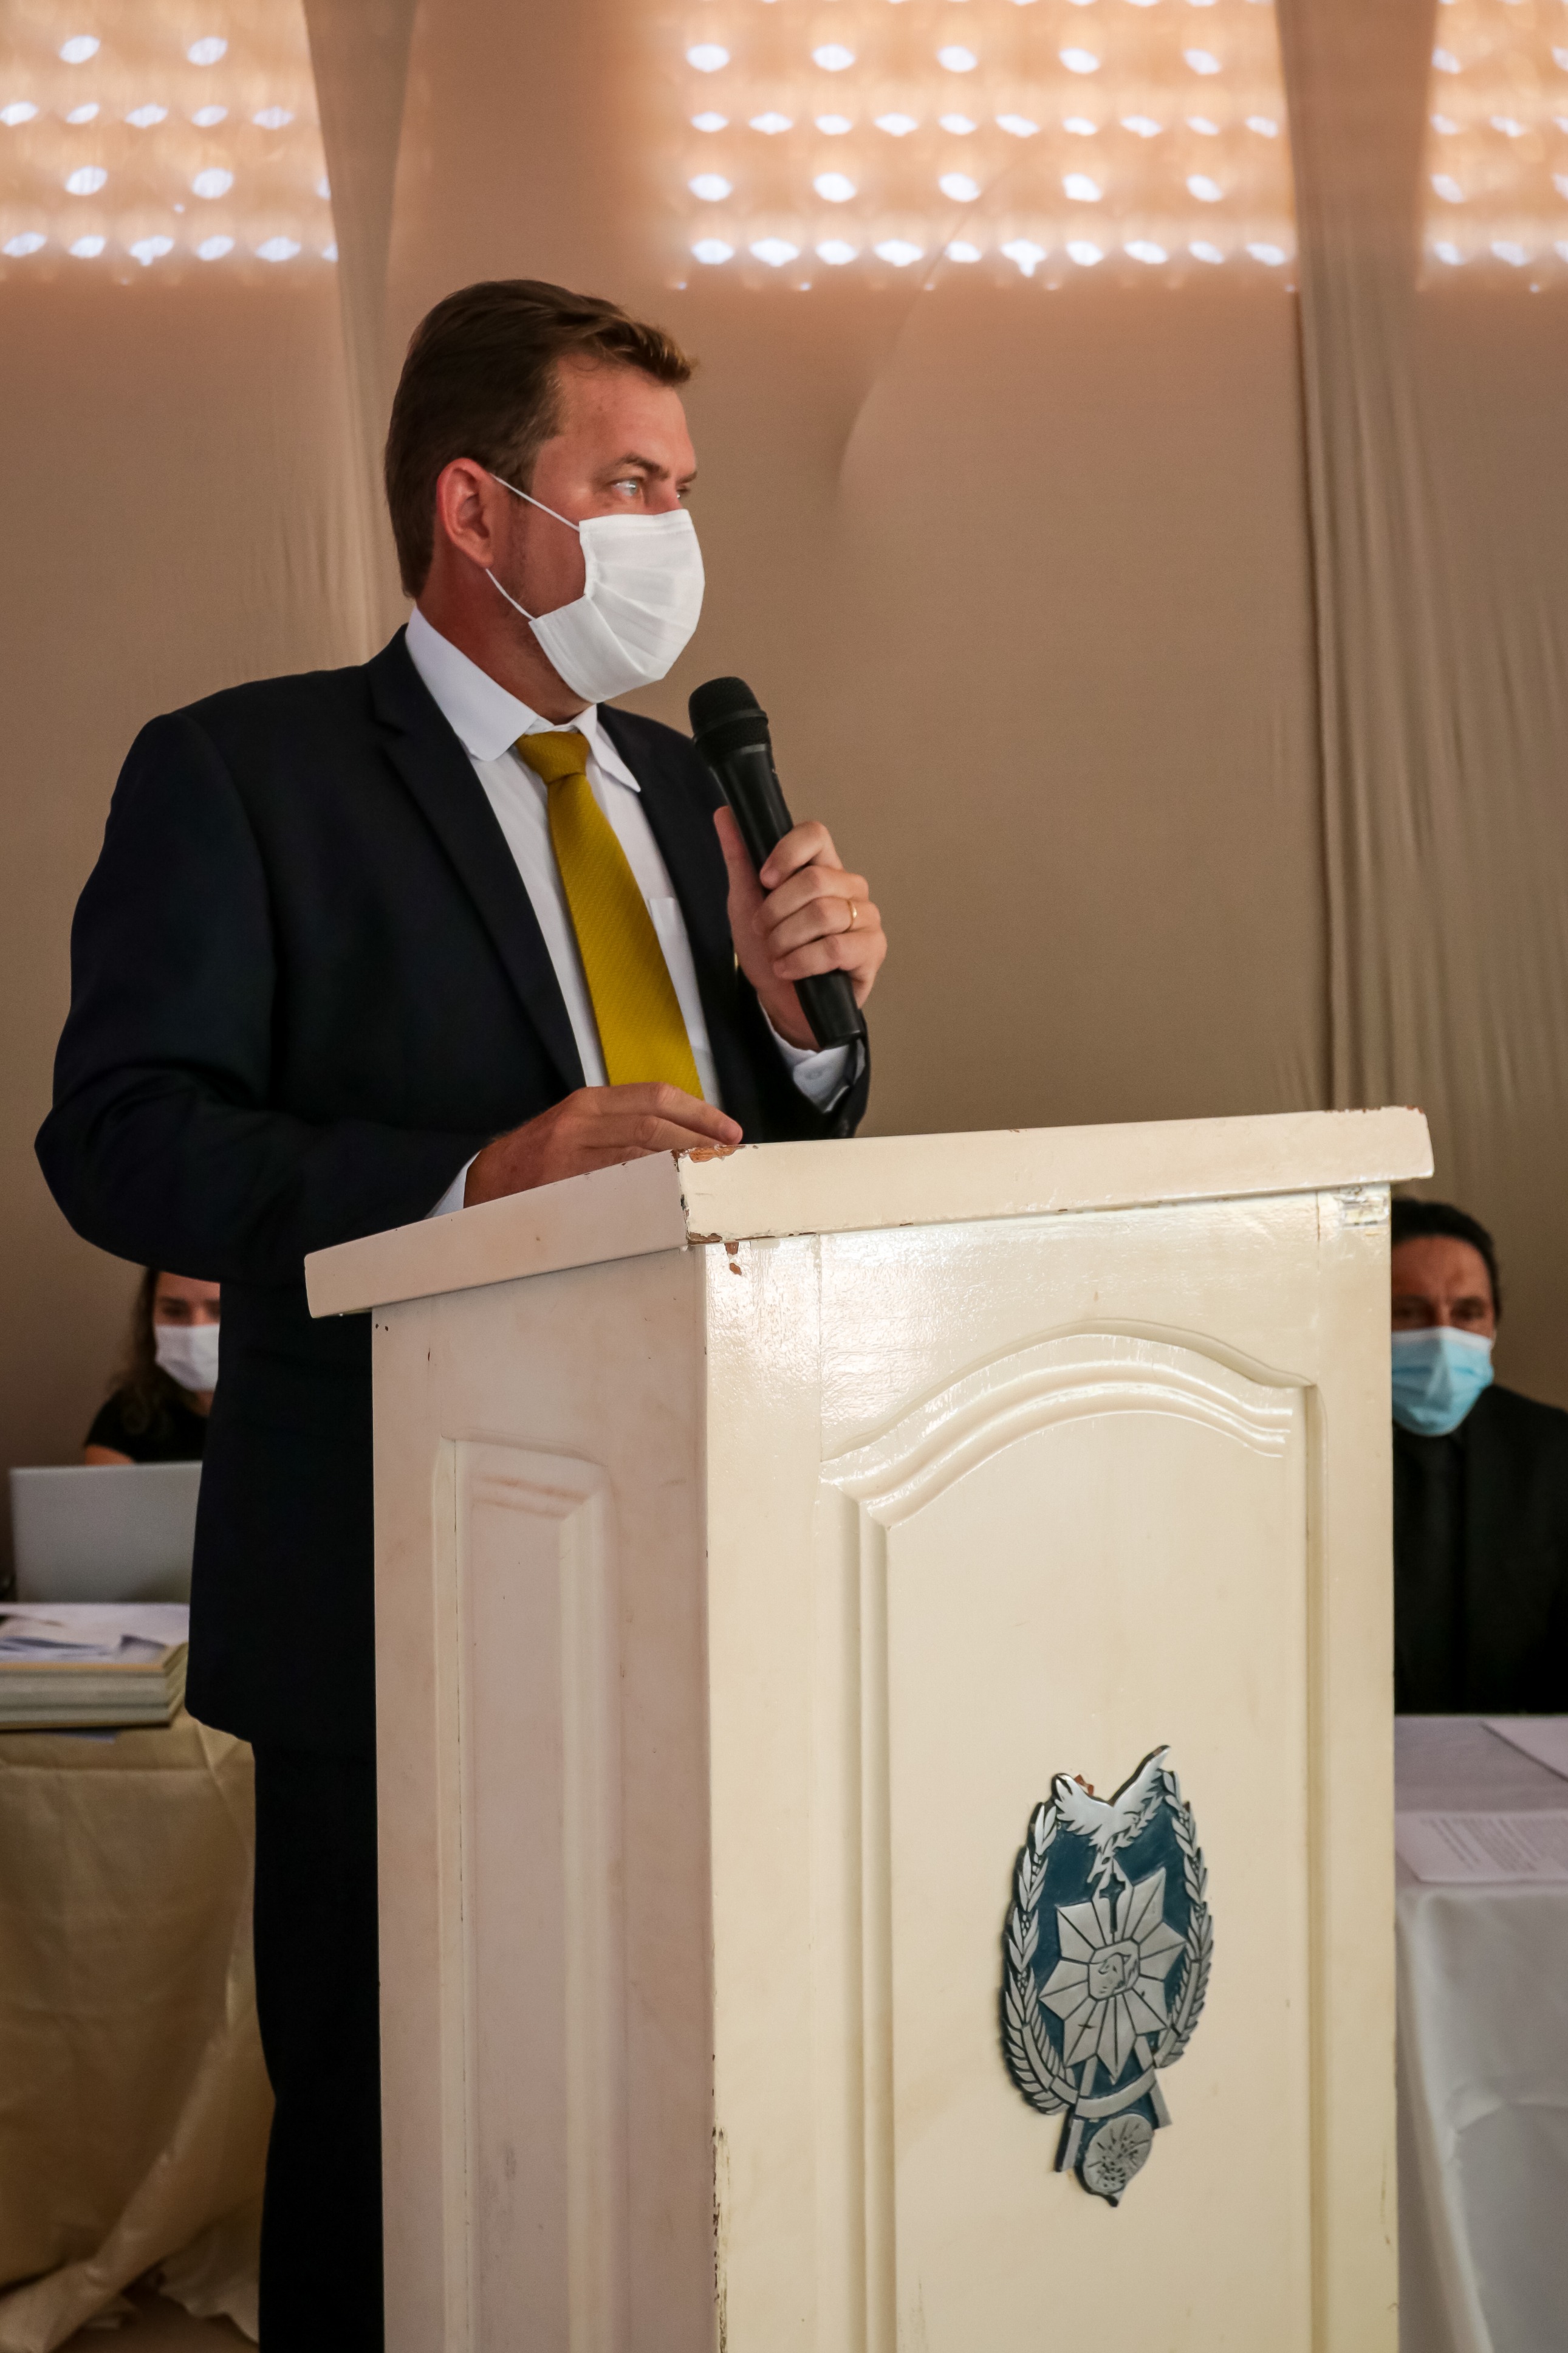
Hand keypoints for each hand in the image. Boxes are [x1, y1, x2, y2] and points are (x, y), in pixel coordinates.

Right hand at [464, 1083, 741, 1204]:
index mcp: (588, 1103)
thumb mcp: (576, 1127)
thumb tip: (682, 1140)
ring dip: (681, 1167)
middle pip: (654, 1124)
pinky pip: (618, 1189)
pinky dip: (652, 1193)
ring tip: (712, 1180)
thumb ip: (620, 1126)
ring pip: (639, 1155)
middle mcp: (580, 1122)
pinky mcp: (565, 1188)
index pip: (654, 1096)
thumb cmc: (540, 1158)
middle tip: (728, 1161)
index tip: (729, 1131)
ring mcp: (571, 1156)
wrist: (488, 1183)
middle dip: (698, 1142)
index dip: (698, 1112)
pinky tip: (677, 1200)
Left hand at [715, 807, 886, 1050]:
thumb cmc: (769, 951)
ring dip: (786, 939)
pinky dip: (802, 961)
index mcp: (822, 867)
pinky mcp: (872, 949)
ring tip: (776, 955)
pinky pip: (836, 947)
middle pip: (814, 880)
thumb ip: (740, 859)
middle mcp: (849, 886)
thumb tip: (725, 813)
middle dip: (776, 912)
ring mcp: (865, 917)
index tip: (764, 880)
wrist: (781, 1002)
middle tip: (764, 932)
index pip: (815, 835)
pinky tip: (788, 969)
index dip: (787, 853)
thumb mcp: (746, 904)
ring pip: (823, 914)